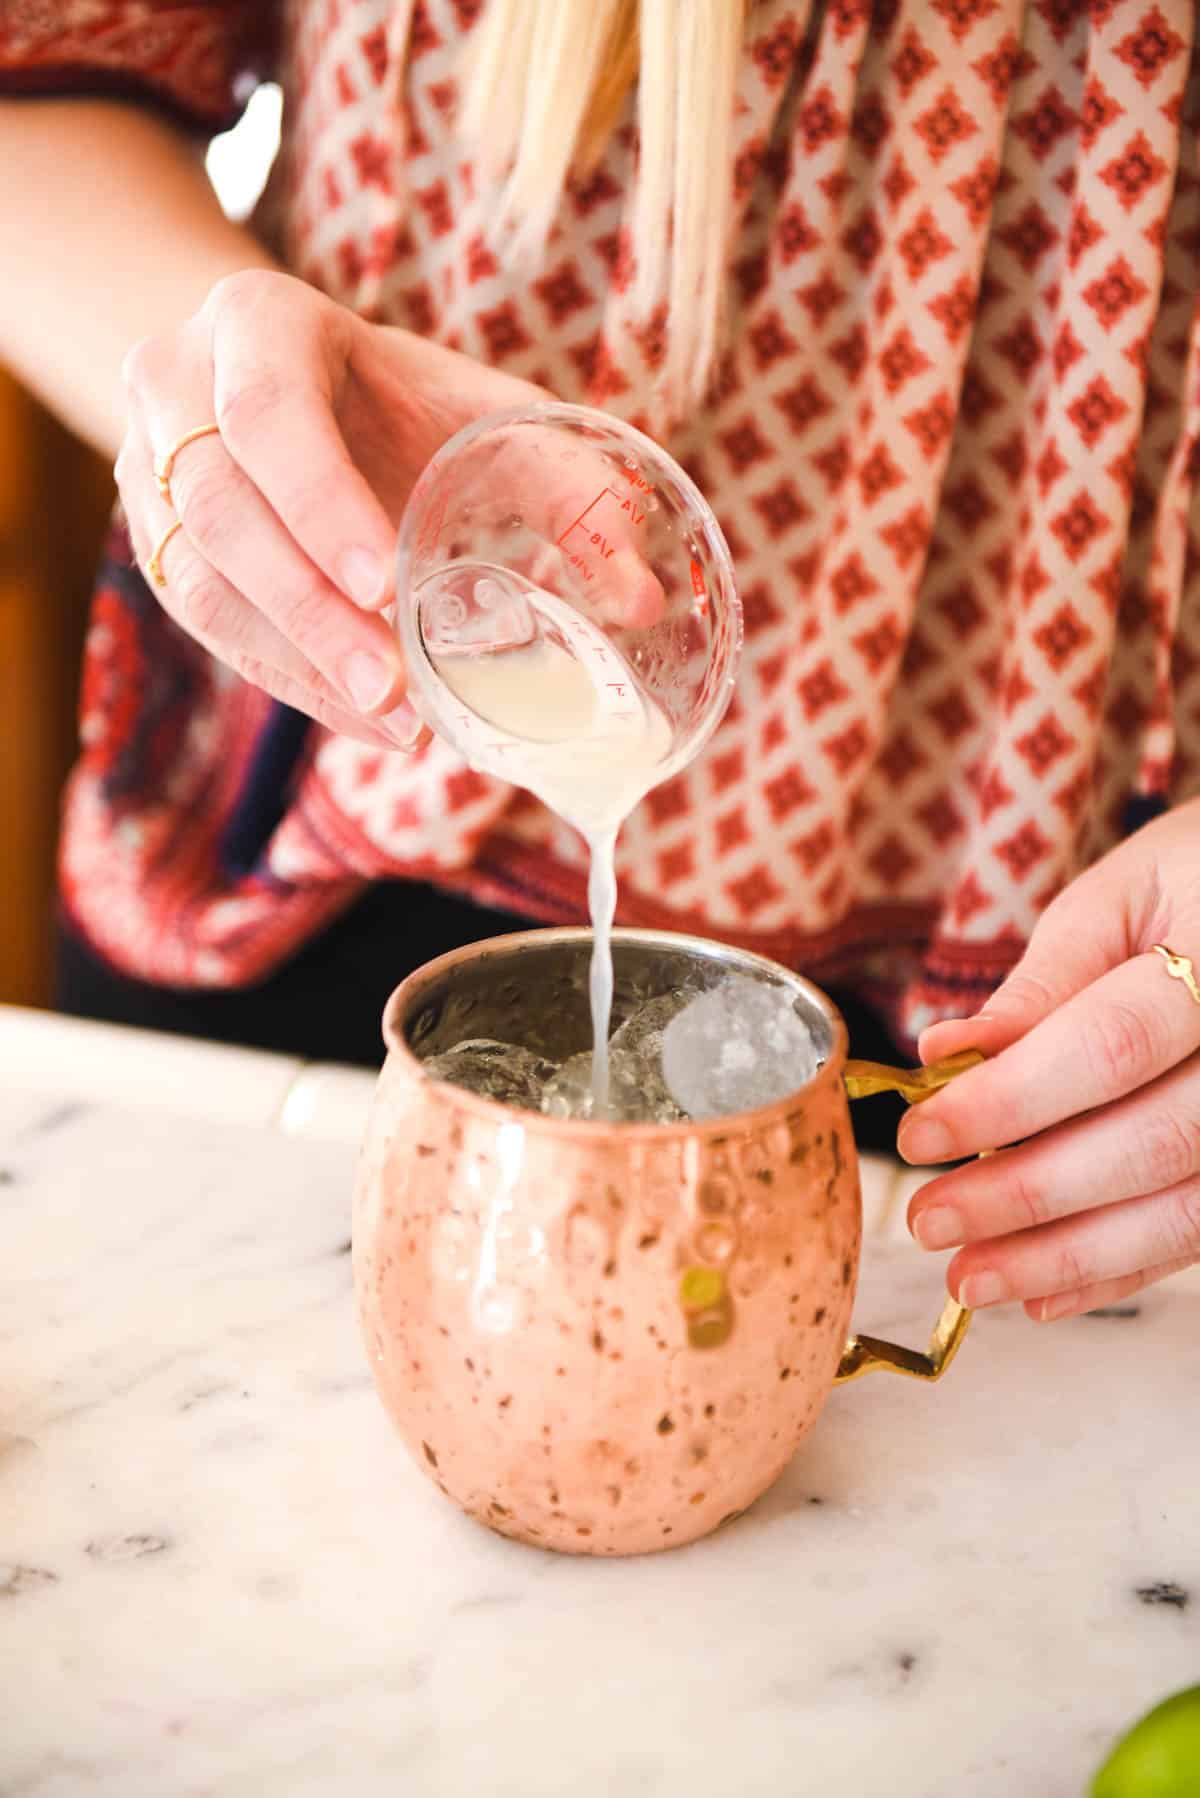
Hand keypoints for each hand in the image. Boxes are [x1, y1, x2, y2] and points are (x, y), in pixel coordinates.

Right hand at [114, 270, 601, 747]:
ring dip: (293, 658)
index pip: (268, 412)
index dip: (319, 503)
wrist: (283, 381)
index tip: (385, 586)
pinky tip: (355, 717)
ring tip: (391, 721)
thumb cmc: (397, 398)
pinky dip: (282, 675)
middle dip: (309, 611)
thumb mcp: (482, 412)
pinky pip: (200, 621)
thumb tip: (644, 597)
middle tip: (393, 690)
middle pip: (218, 506)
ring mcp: (145, 464)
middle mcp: (176, 384)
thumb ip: (566, 485)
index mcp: (258, 322)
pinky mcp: (150, 540)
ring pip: (195, 573)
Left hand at [900, 799, 1199, 1319]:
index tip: (918, 1136)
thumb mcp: (1118, 899)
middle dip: (1026, 1197)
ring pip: (1184, 1211)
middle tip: (927, 1221)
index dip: (1007, 1101)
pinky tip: (1041, 1294)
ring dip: (1067, 1258)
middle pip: (1148, 1145)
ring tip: (969, 1282)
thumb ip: (1039, 987)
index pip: (1108, 1047)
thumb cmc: (1196, 881)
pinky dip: (1121, 1271)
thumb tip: (941, 1056)